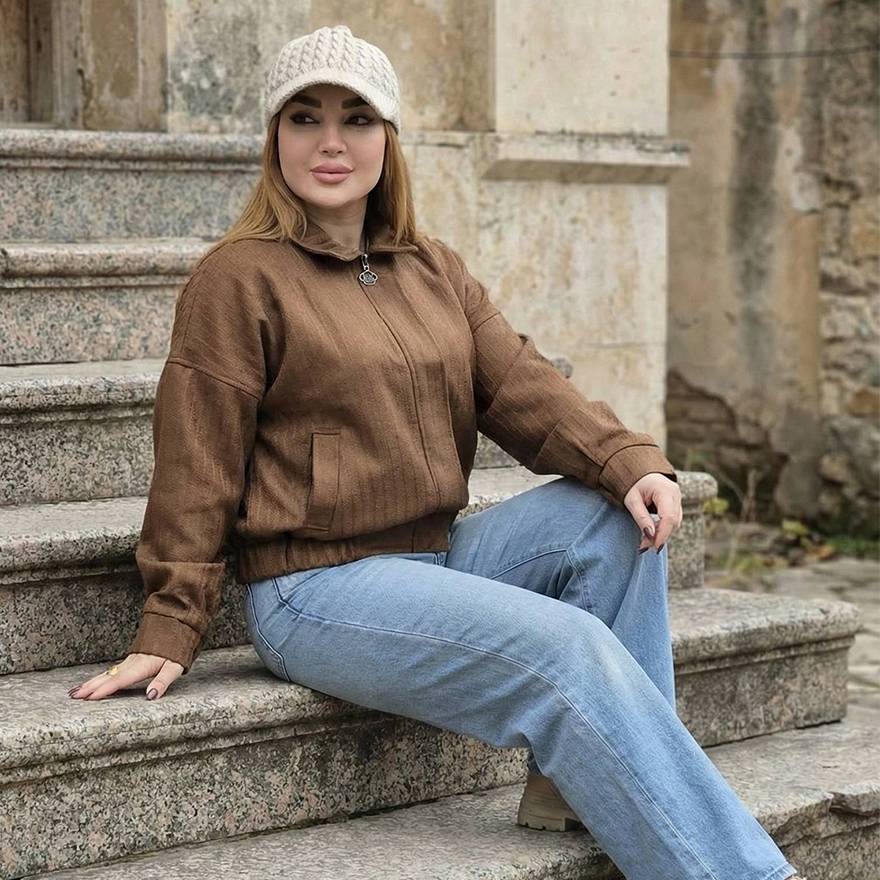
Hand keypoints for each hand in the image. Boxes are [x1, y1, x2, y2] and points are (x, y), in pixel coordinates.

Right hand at [67, 653, 183, 700]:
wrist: (175, 629)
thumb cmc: (175, 651)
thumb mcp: (174, 668)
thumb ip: (163, 682)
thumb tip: (151, 696)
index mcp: (141, 666)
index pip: (120, 680)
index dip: (105, 689)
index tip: (90, 697)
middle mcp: (132, 663)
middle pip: (108, 677)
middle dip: (90, 687)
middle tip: (74, 696)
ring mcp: (129, 661)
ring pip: (107, 673)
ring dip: (91, 682)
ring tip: (75, 692)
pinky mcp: (130, 661)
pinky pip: (111, 671)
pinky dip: (99, 677)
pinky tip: (92, 683)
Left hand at [624, 472, 682, 553]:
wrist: (638, 472)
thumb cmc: (632, 484)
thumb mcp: (632, 500)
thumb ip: (641, 517)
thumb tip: (651, 536)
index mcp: (665, 490)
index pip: (668, 517)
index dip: (662, 534)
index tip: (653, 547)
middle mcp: (675, 494)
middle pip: (673, 521)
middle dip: (660, 536)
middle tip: (643, 546)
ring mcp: (677, 498)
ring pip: (674, 522)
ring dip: (661, 533)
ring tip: (645, 541)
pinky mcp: (675, 503)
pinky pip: (673, 519)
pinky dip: (663, 528)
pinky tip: (651, 533)